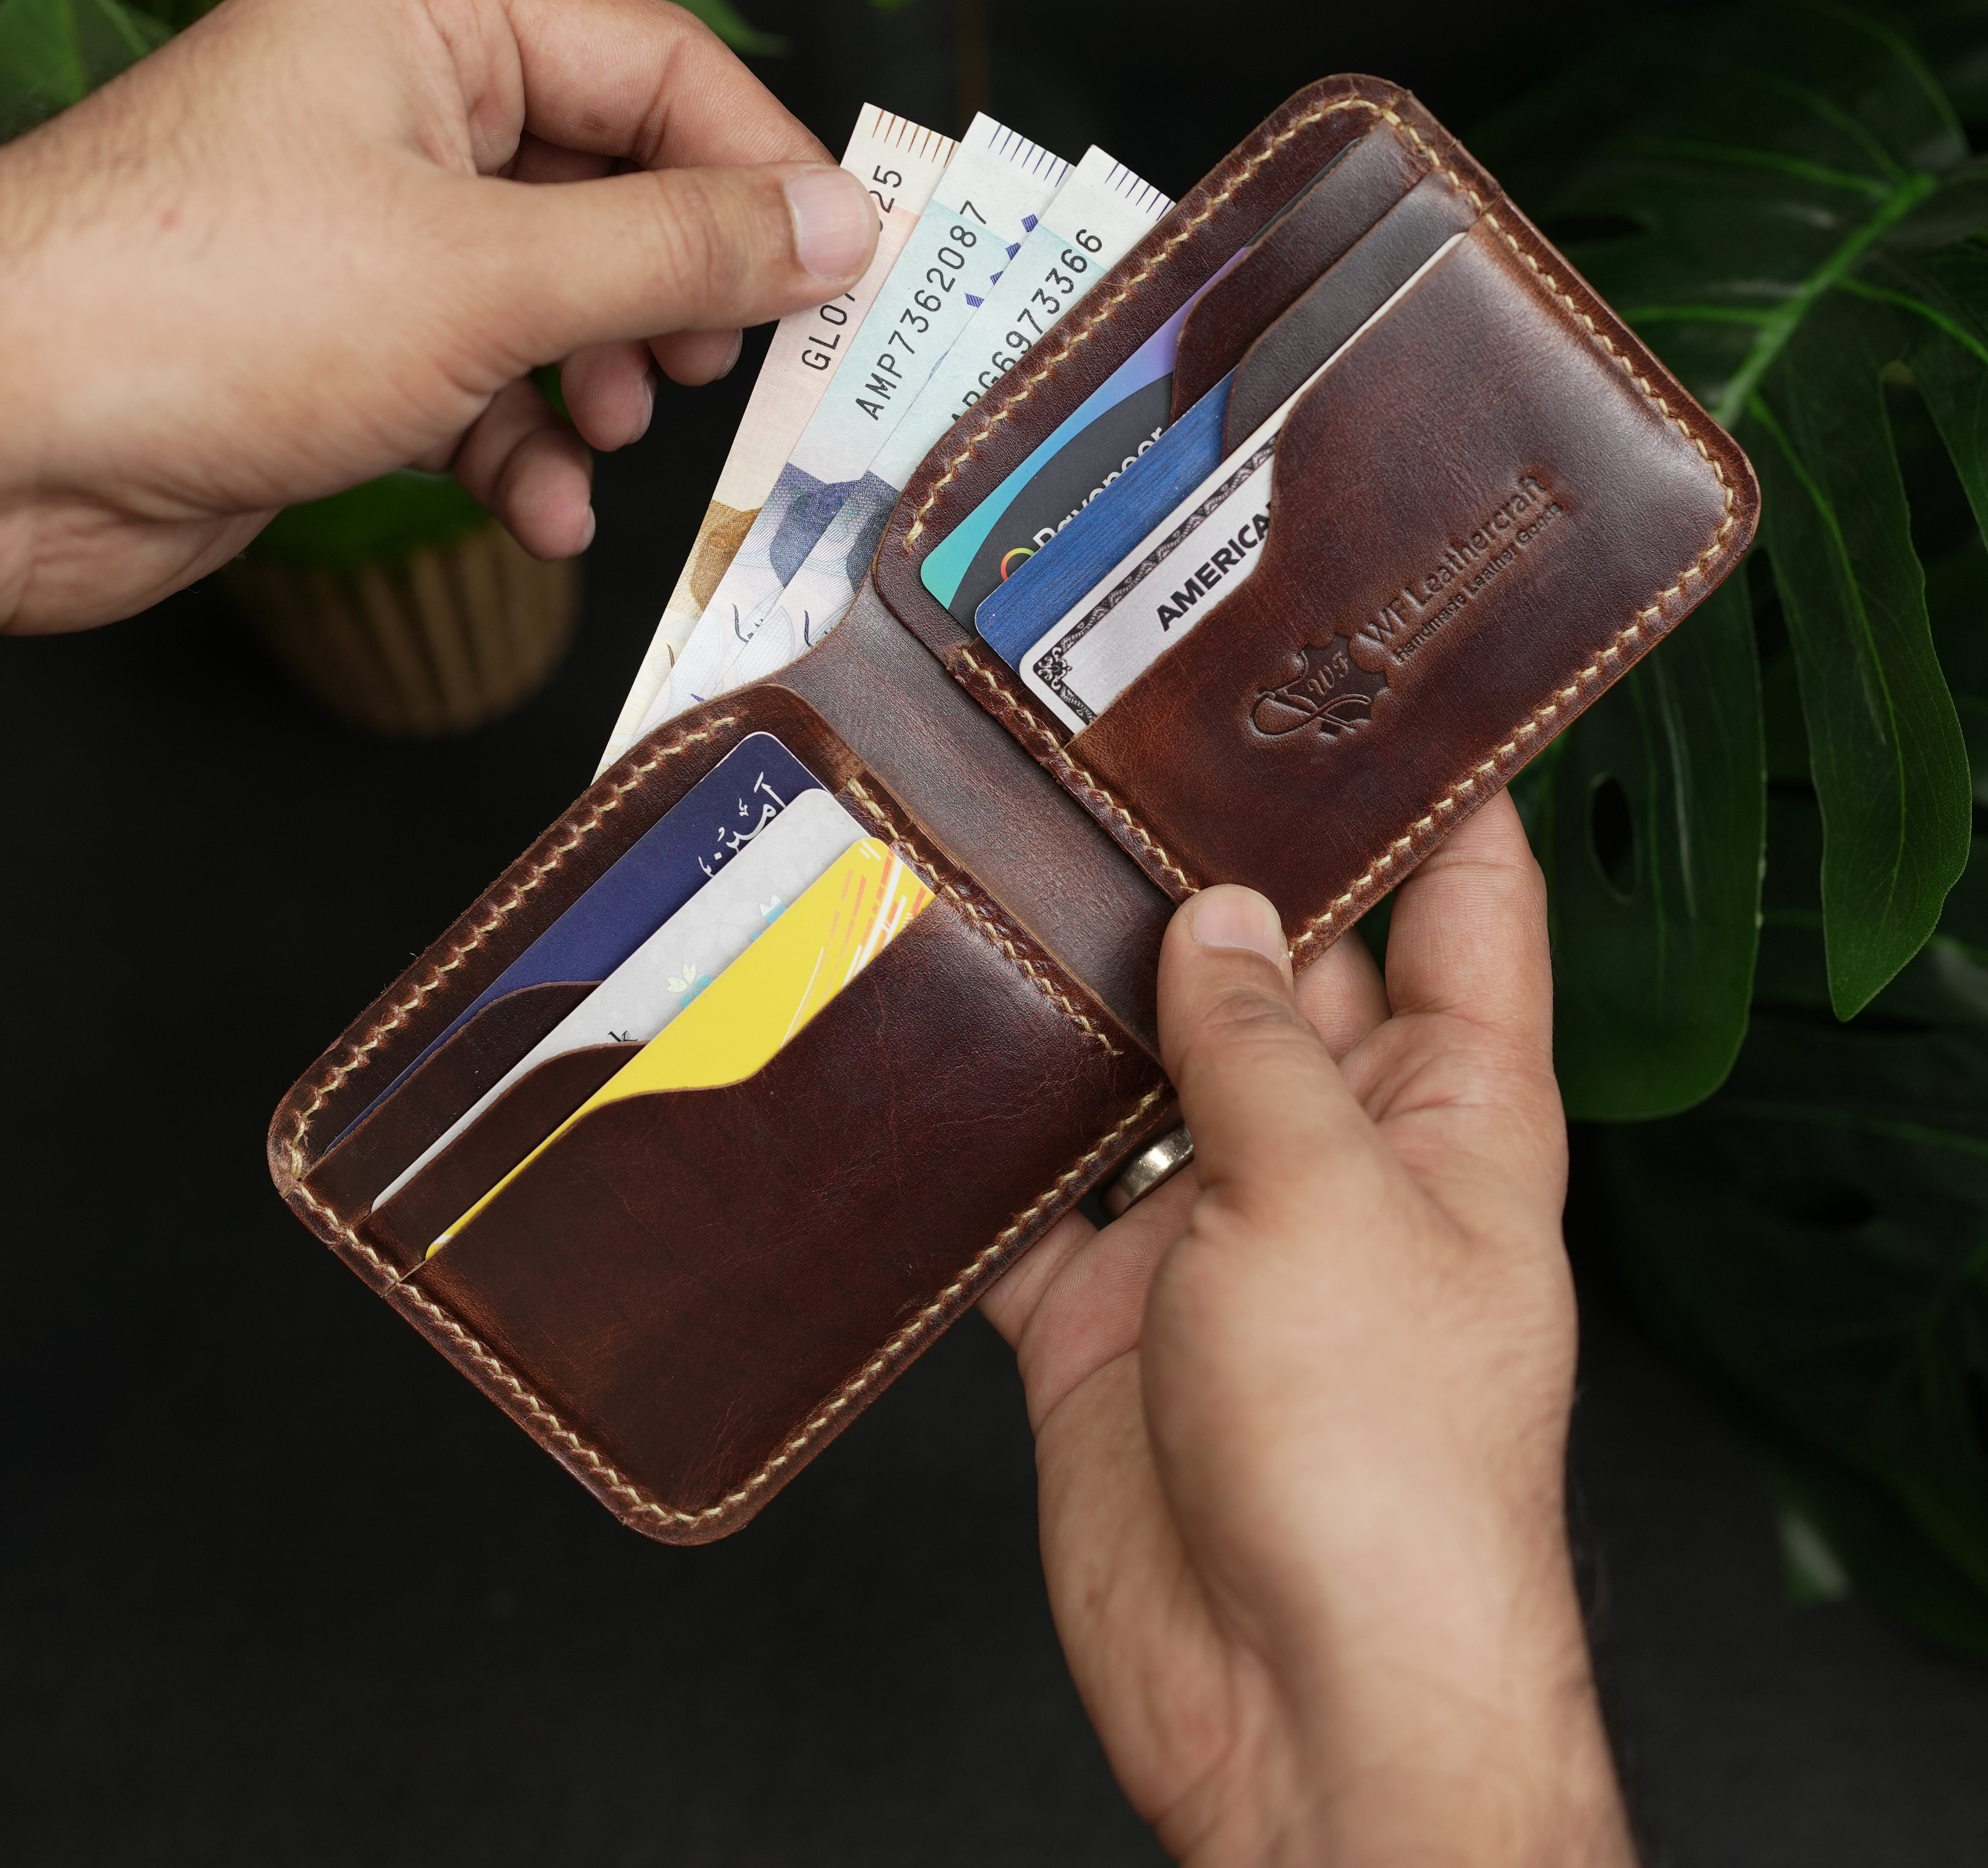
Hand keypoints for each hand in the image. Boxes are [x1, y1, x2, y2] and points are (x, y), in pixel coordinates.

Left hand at [0, 0, 879, 632]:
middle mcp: (403, 111)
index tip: (841, 269)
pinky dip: (524, 452)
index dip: (762, 169)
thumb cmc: (199, 307)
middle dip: (673, 294)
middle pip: (617, 186)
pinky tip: (536, 511)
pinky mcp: (351, 344)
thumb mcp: (490, 273)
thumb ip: (677, 249)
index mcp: (428, 22)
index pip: (658, 69)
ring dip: (598, 385)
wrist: (3, 441)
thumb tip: (832, 228)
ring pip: (559, 299)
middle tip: (718, 365)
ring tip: (600, 435)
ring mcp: (376, 231)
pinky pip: (488, 385)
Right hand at [982, 793, 1633, 1866]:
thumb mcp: (1334, 1202)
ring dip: (1085, 1003)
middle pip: (1281, 970)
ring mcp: (1217, 1230)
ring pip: (1144, 1072)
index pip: (1469, 908)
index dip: (1440, 796)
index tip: (1373, 696)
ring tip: (1004, 878)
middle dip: (1215, 879)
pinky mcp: (1109, 1310)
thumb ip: (1265, 1048)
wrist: (1290, 1697)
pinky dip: (983, 1150)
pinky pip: (1033, 1200)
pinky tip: (923, 1069)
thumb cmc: (1382, 1465)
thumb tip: (1220, 919)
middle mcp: (1334, 1153)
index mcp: (1450, 1111)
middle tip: (1121, 760)